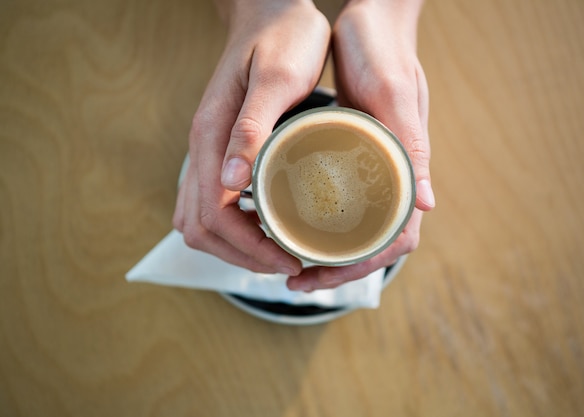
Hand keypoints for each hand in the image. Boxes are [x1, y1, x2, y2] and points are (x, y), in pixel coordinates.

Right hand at [173, 0, 329, 274]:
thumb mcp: (277, 79)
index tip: (290, 260)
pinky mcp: (218, 150)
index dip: (249, 247)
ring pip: (200, 219)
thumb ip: (252, 129)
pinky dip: (234, 227)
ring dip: (234, 246)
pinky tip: (267, 227)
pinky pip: (211, 202)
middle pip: (200, 227)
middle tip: (288, 264)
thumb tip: (232, 185)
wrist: (270, 12)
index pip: (215, 214)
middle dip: (241, 255)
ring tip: (277, 254)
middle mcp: (201, 148)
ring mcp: (207, 150)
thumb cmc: (282, 40)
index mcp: (210, 135)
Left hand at [286, 0, 433, 290]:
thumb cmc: (384, 51)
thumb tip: (429, 205)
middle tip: (294, 277)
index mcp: (408, 167)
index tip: (319, 274)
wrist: (373, 20)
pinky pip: (342, 200)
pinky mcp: (354, 154)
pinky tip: (290, 222)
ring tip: (288, 260)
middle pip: (372, 241)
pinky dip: (319, 221)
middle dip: (336, 268)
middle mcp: (392, 174)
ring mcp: (372, 167)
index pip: (395, 238)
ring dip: (326, 251)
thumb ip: (412, 146)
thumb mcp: (393, 94)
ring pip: (357, 226)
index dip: (361, 265)